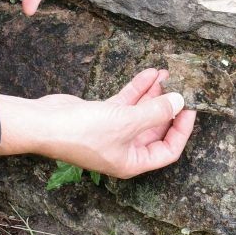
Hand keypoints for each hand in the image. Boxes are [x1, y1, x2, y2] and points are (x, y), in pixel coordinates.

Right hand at [0, 68, 196, 179]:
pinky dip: (137, 89)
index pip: (168, 150)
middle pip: (156, 129)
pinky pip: (126, 103)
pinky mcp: (102, 116)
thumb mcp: (127, 122)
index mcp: (133, 161)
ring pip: (141, 112)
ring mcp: (113, 132)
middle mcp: (125, 150)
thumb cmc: (84, 132)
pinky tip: (149, 74)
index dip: (182, 130)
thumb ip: (156, 112)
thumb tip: (180, 101)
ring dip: (154, 94)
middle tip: (181, 86)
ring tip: (167, 73)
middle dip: (169, 107)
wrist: (44, 123)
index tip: (191, 108)